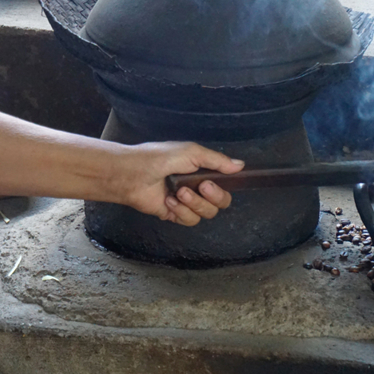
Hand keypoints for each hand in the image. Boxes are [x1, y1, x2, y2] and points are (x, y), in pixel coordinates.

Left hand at [116, 142, 243, 225]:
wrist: (132, 173)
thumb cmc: (159, 157)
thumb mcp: (192, 152)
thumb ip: (218, 161)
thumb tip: (241, 166)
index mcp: (203, 172)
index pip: (226, 186)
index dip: (223, 188)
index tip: (212, 181)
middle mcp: (198, 188)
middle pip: (221, 203)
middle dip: (213, 197)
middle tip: (201, 187)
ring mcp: (186, 203)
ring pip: (207, 214)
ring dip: (194, 204)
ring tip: (178, 192)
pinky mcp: (175, 215)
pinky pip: (190, 220)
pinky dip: (181, 211)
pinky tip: (169, 201)